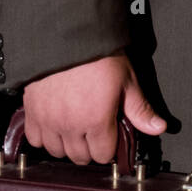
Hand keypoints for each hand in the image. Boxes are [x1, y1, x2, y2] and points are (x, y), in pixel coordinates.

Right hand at [22, 50, 165, 165]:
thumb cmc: (99, 54)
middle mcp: (70, 126)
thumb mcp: (126, 79)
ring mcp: (48, 120)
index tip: (110, 132)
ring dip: (67, 143)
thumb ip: (140, 109)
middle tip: (94, 128)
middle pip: (80, 156)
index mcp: (96, 121)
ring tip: (74, 125)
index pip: (102, 155)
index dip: (109, 145)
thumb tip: (159, 127)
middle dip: (89, 146)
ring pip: (57, 151)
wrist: (67, 34)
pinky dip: (44, 134)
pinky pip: (35, 138)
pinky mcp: (32, 111)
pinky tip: (54, 122)